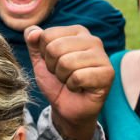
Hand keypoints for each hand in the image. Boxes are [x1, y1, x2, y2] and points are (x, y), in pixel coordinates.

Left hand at [26, 25, 112, 139]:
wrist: (67, 108)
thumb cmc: (56, 82)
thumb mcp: (39, 60)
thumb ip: (34, 42)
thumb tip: (32, 32)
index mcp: (77, 32)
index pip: (47, 35)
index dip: (44, 55)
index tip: (54, 64)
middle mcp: (92, 40)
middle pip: (55, 48)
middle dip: (53, 67)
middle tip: (63, 75)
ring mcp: (102, 56)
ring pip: (66, 62)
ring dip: (63, 77)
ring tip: (71, 81)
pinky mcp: (107, 73)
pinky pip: (78, 77)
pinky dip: (73, 86)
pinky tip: (80, 88)